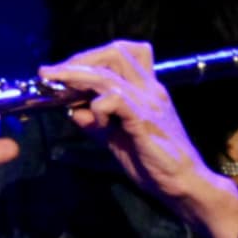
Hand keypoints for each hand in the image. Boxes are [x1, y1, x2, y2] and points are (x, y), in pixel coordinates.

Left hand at [42, 40, 234, 217]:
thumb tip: (73, 111)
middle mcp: (150, 89)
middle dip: (80, 59)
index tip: (65, 70)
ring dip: (75, 77)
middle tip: (53, 73)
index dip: (91, 57)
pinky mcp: (145, 119)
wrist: (184, 184)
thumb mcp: (117, 139)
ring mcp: (149, 102)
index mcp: (147, 90)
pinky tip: (94, 123)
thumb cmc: (155, 163)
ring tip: (53, 84)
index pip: (124, 53)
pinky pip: (114, 99)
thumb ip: (97, 124)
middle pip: (115, 53)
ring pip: (108, 74)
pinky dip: (96, 107)